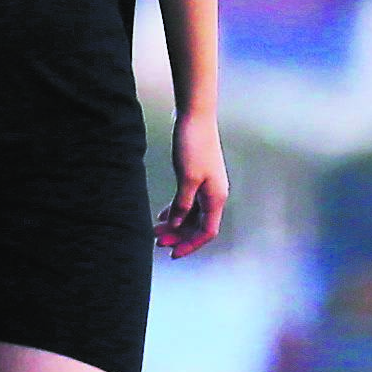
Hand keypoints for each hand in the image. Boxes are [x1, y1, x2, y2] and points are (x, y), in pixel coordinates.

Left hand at [155, 107, 228, 257]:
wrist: (195, 117)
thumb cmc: (193, 146)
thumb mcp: (186, 178)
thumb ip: (182, 204)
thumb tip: (177, 225)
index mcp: (216, 198)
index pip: (207, 232)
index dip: (190, 245)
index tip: (172, 254)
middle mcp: (214, 194)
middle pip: (197, 225)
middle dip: (178, 236)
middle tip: (156, 242)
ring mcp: (206, 185)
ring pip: (191, 214)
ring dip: (175, 225)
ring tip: (155, 232)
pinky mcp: (196, 176)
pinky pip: (188, 202)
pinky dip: (176, 211)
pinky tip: (162, 216)